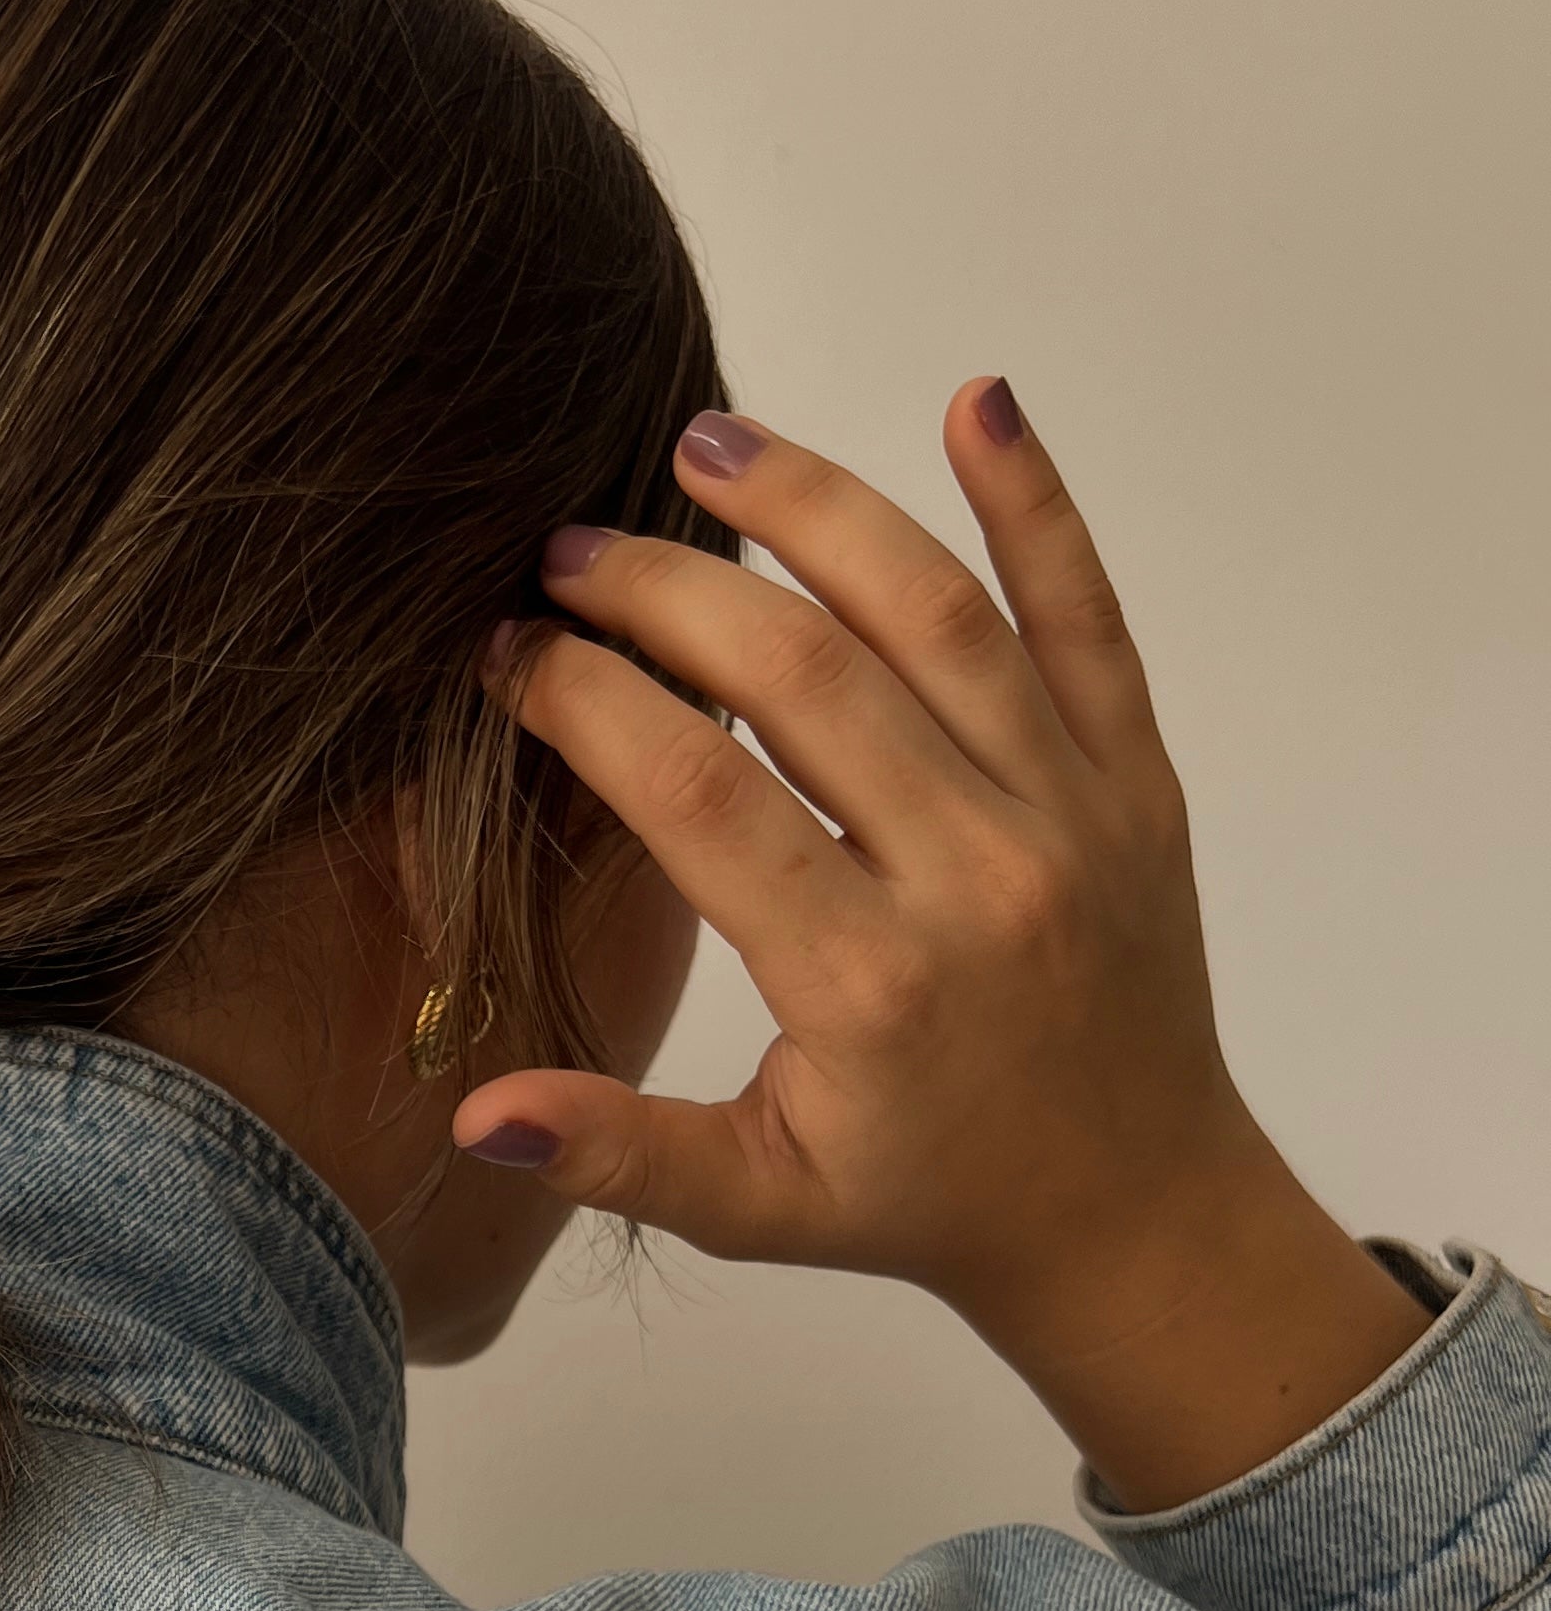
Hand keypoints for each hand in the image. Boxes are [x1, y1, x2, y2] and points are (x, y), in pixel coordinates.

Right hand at [455, 387, 1429, 1508]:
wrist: (1136, 1213)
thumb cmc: (925, 1199)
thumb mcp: (757, 1204)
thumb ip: (617, 1150)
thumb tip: (474, 1116)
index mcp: (866, 985)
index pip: (698, 796)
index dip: (587, 702)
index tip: (507, 651)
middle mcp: (976, 878)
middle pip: (805, 677)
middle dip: (670, 592)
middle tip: (570, 546)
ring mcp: (1069, 811)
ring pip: (938, 614)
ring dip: (818, 507)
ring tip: (707, 445)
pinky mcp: (1135, 776)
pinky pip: (1088, 614)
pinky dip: (1038, 500)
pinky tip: (975, 397)